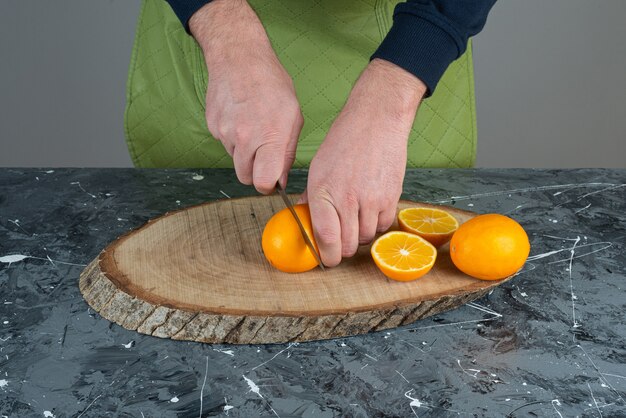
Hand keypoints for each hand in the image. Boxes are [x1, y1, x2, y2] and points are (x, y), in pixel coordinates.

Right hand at [190, 0, 302, 192]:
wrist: (238, 57)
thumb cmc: (271, 83)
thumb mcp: (293, 116)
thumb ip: (287, 152)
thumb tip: (280, 179)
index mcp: (270, 137)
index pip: (263, 182)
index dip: (268, 185)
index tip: (272, 179)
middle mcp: (245, 138)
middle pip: (245, 178)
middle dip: (255, 172)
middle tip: (264, 155)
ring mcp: (225, 133)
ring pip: (235, 160)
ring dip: (245, 152)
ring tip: (253, 126)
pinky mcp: (212, 127)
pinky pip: (225, 143)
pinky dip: (233, 137)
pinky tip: (241, 116)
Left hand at [302, 59, 426, 266]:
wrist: (376, 121)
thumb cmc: (344, 141)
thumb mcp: (318, 167)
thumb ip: (312, 196)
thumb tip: (305, 216)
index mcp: (323, 192)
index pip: (326, 239)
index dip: (326, 257)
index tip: (326, 259)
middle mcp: (347, 199)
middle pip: (348, 246)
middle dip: (343, 249)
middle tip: (340, 241)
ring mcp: (371, 200)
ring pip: (367, 238)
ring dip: (360, 235)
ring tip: (355, 219)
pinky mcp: (391, 198)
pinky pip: (383, 226)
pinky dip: (376, 224)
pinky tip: (370, 210)